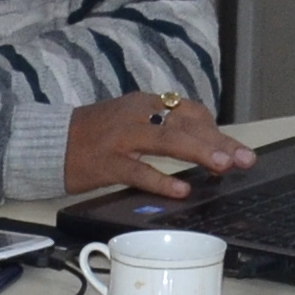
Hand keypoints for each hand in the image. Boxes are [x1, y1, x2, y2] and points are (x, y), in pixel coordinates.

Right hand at [63, 91, 253, 199]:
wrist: (51, 141)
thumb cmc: (96, 133)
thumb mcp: (132, 120)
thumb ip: (163, 128)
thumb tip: (204, 145)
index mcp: (146, 103)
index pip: (190, 111)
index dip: (214, 130)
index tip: (233, 150)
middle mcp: (138, 114)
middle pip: (186, 124)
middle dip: (219, 142)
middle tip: (244, 159)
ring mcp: (122, 138)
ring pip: (167, 141)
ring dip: (198, 153)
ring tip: (222, 166)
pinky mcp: (107, 162)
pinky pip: (139, 171)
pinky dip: (162, 181)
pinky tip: (181, 191)